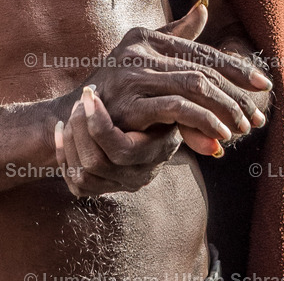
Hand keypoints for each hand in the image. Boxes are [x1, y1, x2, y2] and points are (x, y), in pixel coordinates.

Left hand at [54, 85, 181, 195]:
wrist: (136, 134)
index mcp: (153, 154)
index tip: (91, 93)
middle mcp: (135, 176)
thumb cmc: (160, 111)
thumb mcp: (175, 108)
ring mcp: (115, 185)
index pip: (121, 150)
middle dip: (81, 126)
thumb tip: (222, 123)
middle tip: (82, 97)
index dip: (99, 124)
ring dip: (73, 135)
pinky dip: (63, 151)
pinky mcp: (96, 189)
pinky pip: (73, 180)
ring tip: (75, 107)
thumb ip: (187, 109)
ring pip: (83, 170)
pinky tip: (62, 126)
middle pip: (96, 161)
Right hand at [70, 0, 272, 155]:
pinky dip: (203, 121)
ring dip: (224, 110)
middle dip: (235, 96)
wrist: (78, 118)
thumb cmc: (117, 87)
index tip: (263, 84)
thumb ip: (176, 35)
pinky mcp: (129, 103)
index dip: (235, 67)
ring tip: (242, 130)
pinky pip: (177, 109)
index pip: (201, 51)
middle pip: (202, 70)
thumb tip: (205, 6)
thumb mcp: (145, 57)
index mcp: (147, 36)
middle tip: (257, 118)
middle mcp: (139, 49)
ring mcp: (132, 75)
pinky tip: (218, 136)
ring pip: (194, 86)